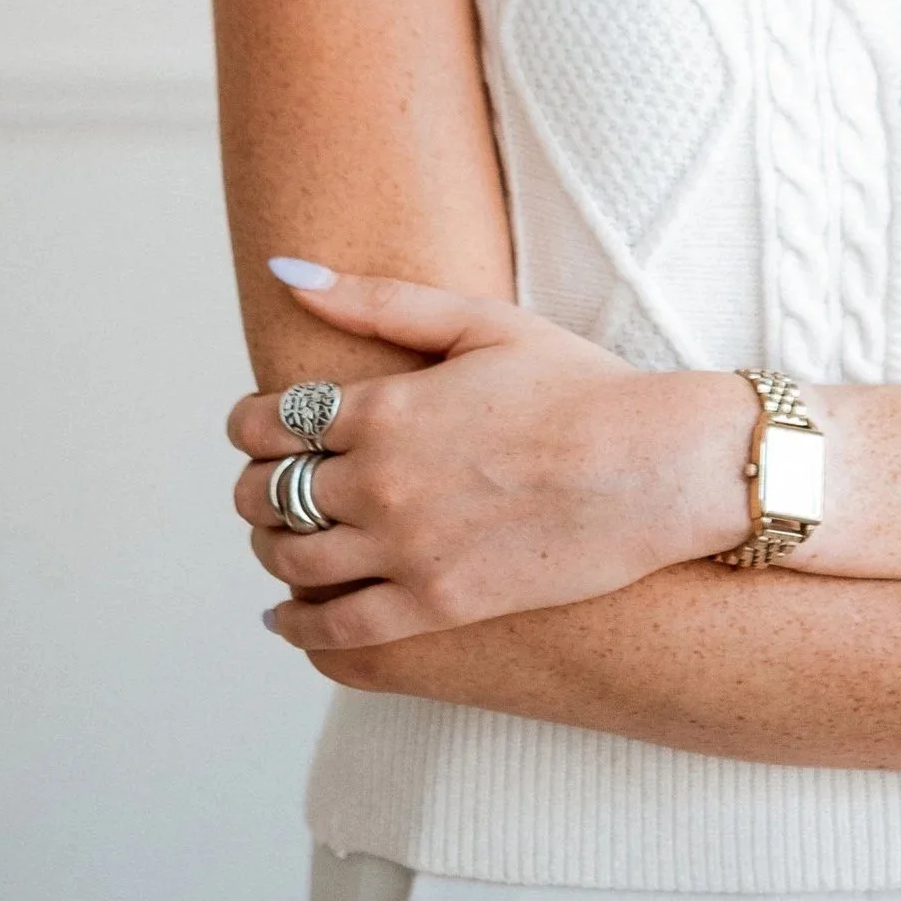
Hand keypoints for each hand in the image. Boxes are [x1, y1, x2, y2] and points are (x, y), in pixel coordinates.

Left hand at [232, 267, 751, 649]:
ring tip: (281, 540)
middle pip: (269, 494)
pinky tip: (289, 616)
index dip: (248, 426)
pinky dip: (297, 624)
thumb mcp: (478, 322)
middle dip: (253, 487)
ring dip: (269, 549)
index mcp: (384, 408)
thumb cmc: (577, 384)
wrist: (653, 467)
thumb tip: (285, 271)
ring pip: (291, 560)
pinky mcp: (437, 607)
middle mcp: (380, 482)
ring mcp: (406, 550)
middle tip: (264, 485)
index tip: (257, 429)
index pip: (268, 422)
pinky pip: (336, 629)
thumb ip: (376, 300)